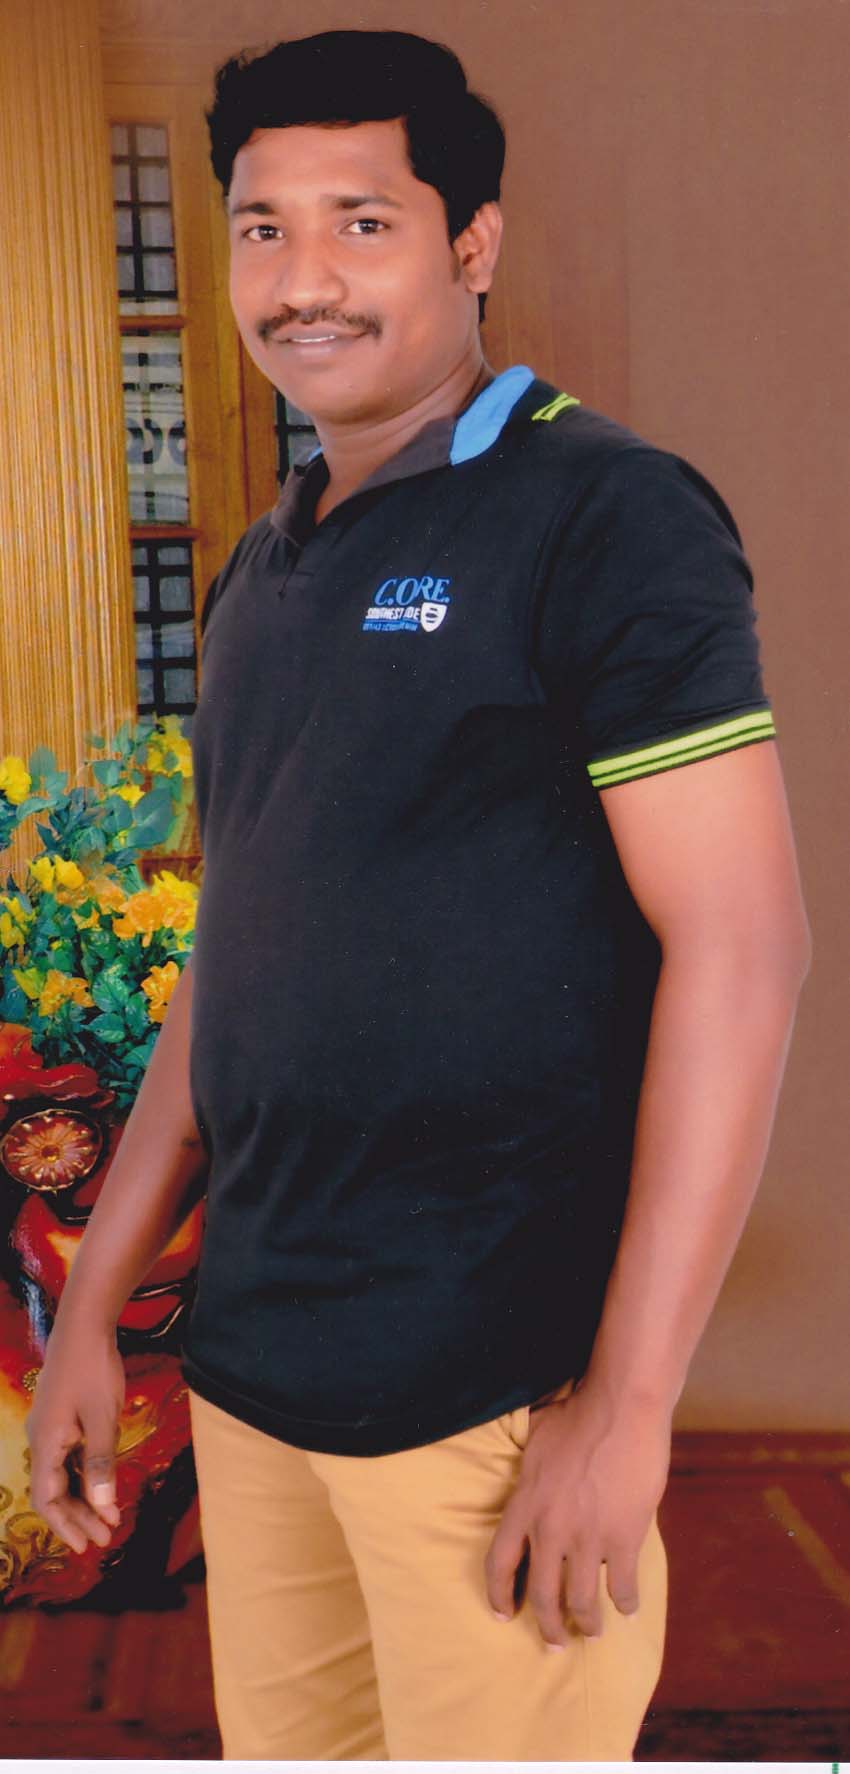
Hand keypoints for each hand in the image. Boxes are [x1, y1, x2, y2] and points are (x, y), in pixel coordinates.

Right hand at [26, 1319, 125, 1555]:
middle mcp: (41, 1440)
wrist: (84, 1325)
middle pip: (55, 1490)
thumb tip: (104, 1505)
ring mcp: (51, 1428)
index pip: (47, 1499)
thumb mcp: (102, 1418)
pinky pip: (70, 1455)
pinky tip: (106, 1484)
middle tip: (106, 1537)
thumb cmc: (93, 1369)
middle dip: (80, 1516)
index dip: (65, 1526)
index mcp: (45, 1444)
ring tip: (110, 1518)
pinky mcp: (63, 1418)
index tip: (86, 1546)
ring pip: (64, 1474)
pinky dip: (88, 1473)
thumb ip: (102, 1463)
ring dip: (86, 1496)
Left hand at [484, 1378, 670, 1646]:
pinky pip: (621, 1585)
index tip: (504, 1614)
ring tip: (590, 1632)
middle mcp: (550, 1529)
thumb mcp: (535, 1437)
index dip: (499, 1595)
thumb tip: (519, 1465)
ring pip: (580, 1600)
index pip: (500, 1563)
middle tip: (554, 1643)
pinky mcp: (624, 1537)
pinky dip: (624, 1602)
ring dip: (586, 1623)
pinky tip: (626, 1608)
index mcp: (524, 1505)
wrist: (620, 1407)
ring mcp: (588, 1537)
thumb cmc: (577, 1413)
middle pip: (542, 1595)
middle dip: (547, 1626)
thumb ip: (525, 1465)